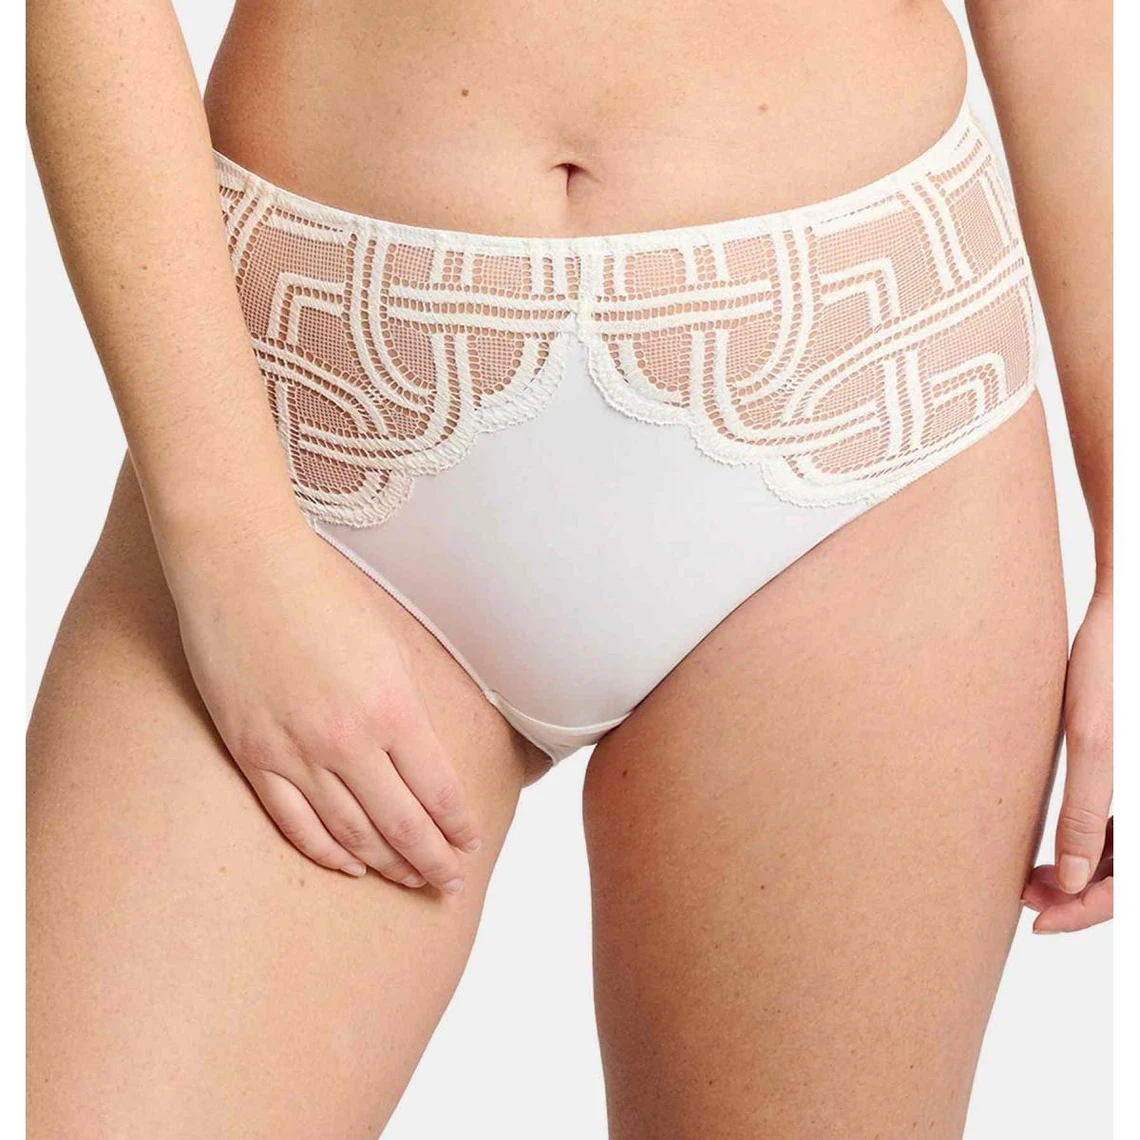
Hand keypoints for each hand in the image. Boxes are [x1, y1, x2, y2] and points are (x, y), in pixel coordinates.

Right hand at [163, 508, 481, 891]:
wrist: (241, 565)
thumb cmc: (321, 590)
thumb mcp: (388, 641)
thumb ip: (405, 703)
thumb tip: (426, 749)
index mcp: (392, 707)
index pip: (438, 791)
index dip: (457, 828)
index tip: (470, 845)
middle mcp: (348, 740)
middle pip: (402, 825)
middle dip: (432, 862)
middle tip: (450, 884)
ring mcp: (295, 752)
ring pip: (351, 833)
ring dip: (386, 864)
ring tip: (409, 881)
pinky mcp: (252, 754)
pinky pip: (294, 822)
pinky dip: (326, 851)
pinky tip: (349, 865)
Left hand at [1022, 588, 1111, 931]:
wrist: (1121, 609)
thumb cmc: (1112, 665)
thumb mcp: (1094, 742)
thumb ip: (1084, 814)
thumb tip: (1070, 881)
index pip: (1130, 887)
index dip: (1087, 913)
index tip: (1040, 922)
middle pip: (1126, 872)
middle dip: (1080, 894)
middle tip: (1025, 897)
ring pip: (1122, 851)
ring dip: (1083, 871)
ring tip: (1029, 876)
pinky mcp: (1130, 767)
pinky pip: (1120, 822)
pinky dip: (1090, 842)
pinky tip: (1050, 846)